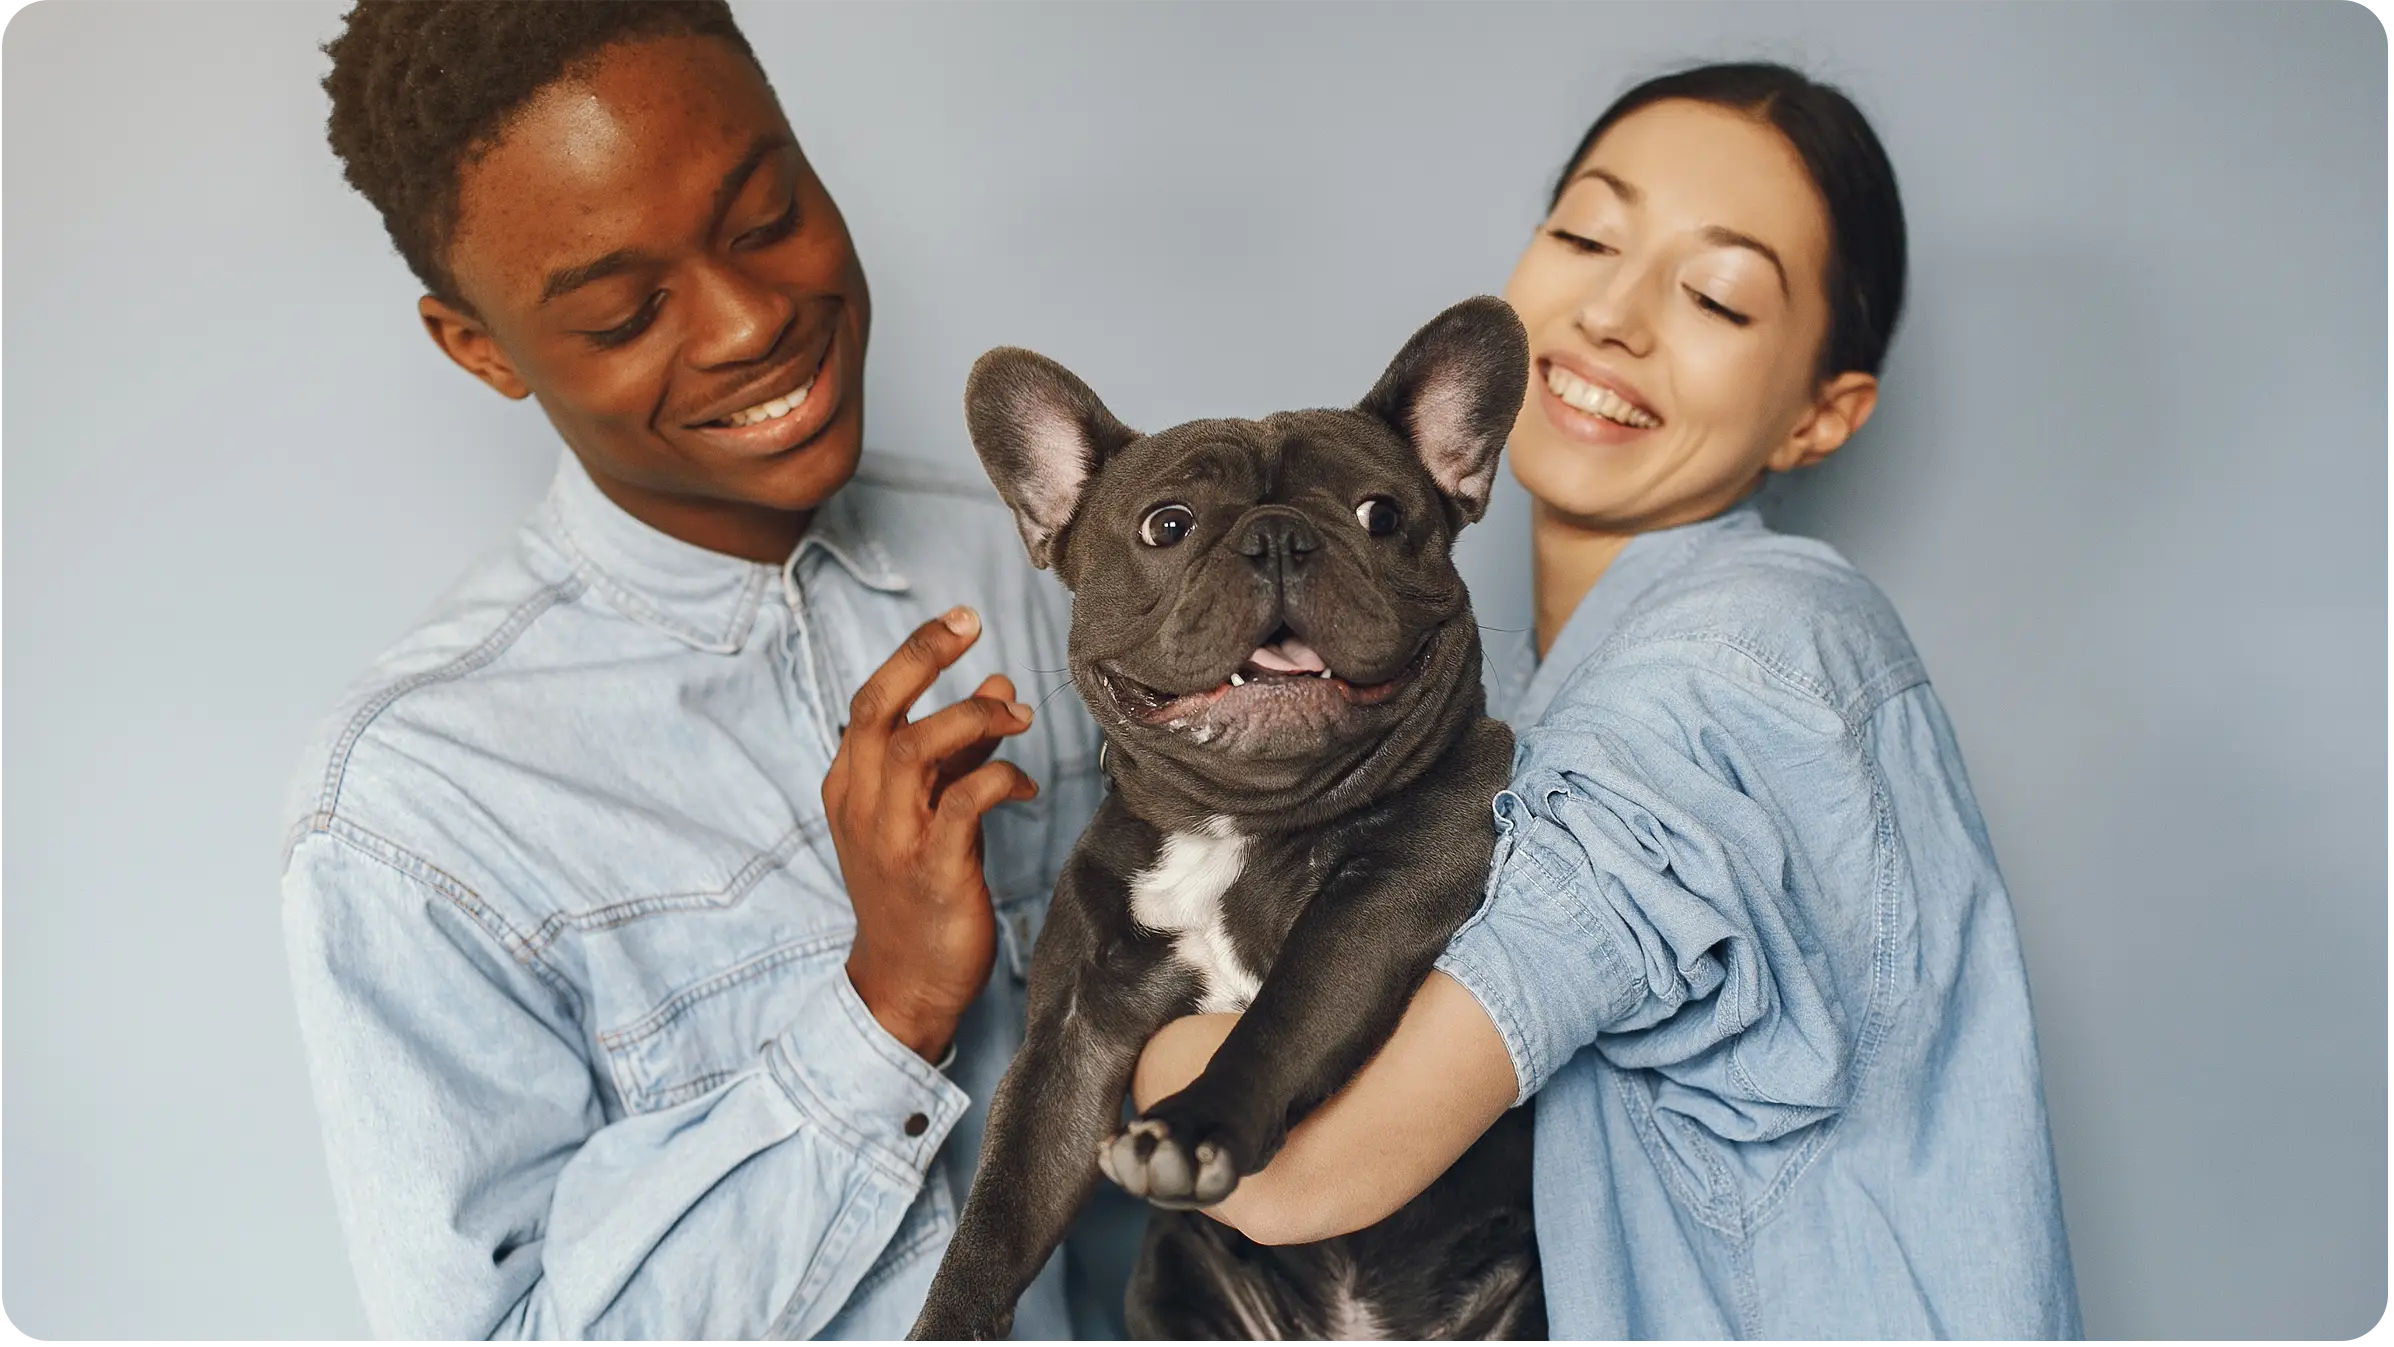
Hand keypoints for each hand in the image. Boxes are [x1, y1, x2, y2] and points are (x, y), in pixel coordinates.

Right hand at [825, 606, 1037, 1061]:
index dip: (914, 654)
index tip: (959, 621)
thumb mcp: (926, 811)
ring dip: (970, 718)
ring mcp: (891, 839)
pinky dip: (996, 778)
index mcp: (849, 786)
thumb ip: (957, 751)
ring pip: (914, 749)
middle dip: (923, 657)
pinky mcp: (930, 871)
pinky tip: (1022, 783)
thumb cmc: (918, 889)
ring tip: (1016, 715)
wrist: (906, 982)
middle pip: (877, 710)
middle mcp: (861, 806)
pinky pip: (961, 806)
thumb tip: (997, 684)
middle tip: (970, 626)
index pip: (869, 702)